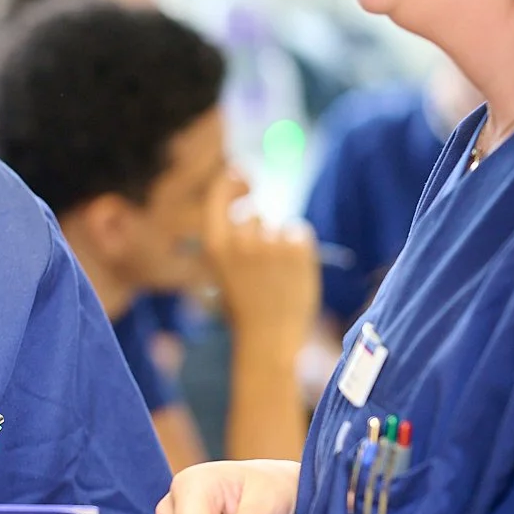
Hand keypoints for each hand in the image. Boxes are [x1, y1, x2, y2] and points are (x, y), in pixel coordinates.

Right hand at [202, 171, 320, 352]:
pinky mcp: (297, 248)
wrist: (270, 339)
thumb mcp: (223, 271)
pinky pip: (299, 231)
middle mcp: (239, 240)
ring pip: (277, 226)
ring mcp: (269, 243)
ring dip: (280, 243)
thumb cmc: (245, 307)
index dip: (229, 181)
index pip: (218, 197)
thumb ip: (231, 238)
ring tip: (278, 277)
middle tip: (265, 263)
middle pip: (253, 215)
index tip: (241, 174)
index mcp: (214, 246)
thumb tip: (249, 201)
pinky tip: (293, 272)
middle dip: (260, 231)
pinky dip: (299, 247)